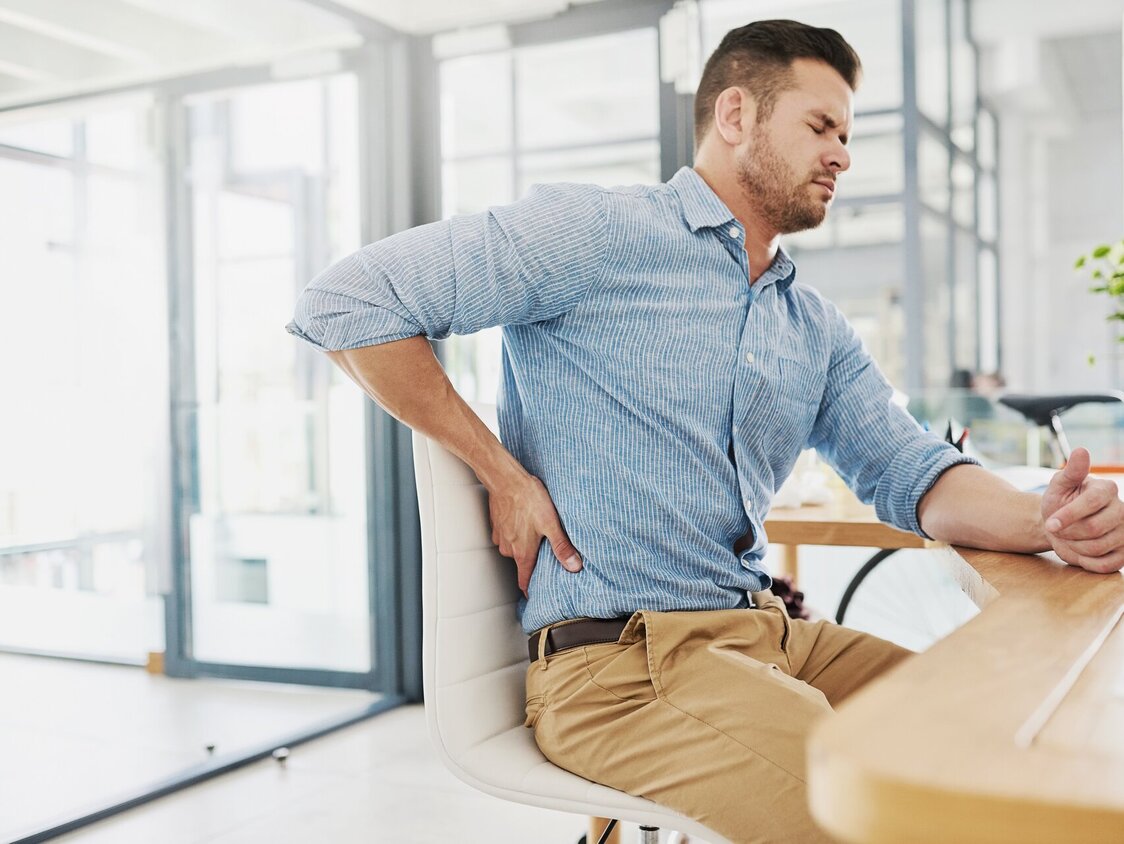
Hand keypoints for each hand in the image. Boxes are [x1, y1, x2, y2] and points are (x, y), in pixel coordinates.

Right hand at [487, 473, 581, 596]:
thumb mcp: (551, 524)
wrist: (506, 480)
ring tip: (535, 532)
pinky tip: (524, 520)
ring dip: (523, 544)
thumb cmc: (529, 499)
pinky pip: (507, 535)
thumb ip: (562, 547)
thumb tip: (574, 567)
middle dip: (532, 560)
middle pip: (522, 562)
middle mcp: (508, 549)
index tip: (535, 596)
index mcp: (522, 553)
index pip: (524, 581)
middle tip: (544, 551)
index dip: (530, 590)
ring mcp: (500, 537)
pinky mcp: (496, 525)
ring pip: (514, 547)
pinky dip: (515, 532)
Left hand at [1041, 447, 1123, 573]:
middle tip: (1058, 530)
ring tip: (1067, 538)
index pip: (1092, 502)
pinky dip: (1085, 561)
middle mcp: (1122, 510)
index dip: (1068, 515)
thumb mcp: (1059, 485)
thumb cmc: (1059, 501)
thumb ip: (1071, 471)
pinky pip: (1105, 565)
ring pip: (1098, 548)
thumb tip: (1081, 450)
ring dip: (1074, 546)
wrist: (1060, 525)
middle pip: (1095, 528)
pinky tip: (1077, 551)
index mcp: (1107, 489)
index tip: (1050, 523)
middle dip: (1069, 532)